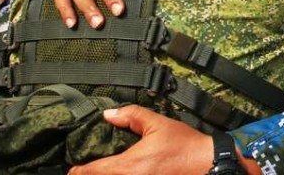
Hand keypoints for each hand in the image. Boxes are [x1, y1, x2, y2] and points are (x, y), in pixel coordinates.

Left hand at [67, 106, 259, 174]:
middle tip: (85, 169)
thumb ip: (132, 116)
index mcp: (128, 166)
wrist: (210, 165)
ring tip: (104, 170)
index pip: (92, 172)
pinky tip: (126, 172)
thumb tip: (108, 114)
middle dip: (91, 174)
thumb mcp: (159, 124)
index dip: (78, 170)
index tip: (73, 168)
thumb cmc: (185, 145)